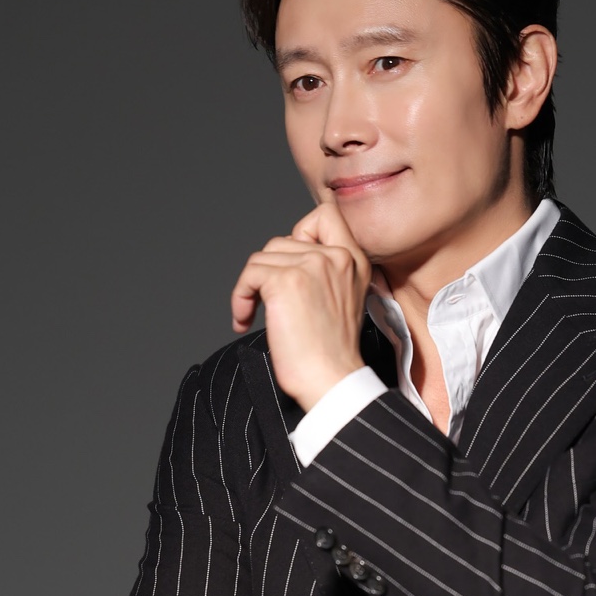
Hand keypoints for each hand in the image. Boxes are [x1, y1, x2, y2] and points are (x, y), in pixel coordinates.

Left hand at [231, 203, 370, 410]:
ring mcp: (312, 265)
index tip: (290, 265)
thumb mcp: (343, 300)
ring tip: (254, 316)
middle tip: (266, 303)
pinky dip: (240, 298)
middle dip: (268, 272)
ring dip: (251, 288)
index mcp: (356, 261)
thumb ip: (326, 272)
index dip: (301, 232)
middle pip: (282, 240)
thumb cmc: (332, 353)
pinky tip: (245, 320)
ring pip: (263, 257)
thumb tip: (286, 257)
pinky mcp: (286, 281)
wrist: (332, 380)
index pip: (326, 214)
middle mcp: (337, 257)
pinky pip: (249, 275)